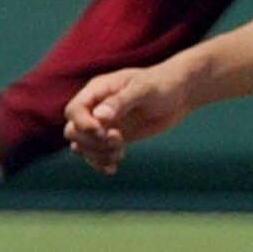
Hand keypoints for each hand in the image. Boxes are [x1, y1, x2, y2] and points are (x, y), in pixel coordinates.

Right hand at [64, 64, 191, 173]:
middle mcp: (95, 108)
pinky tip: (113, 168)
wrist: (179, 94)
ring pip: (81, 146)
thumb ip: (121, 101)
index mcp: (98, 90)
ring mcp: (103, 124)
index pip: (74, 110)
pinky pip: (95, 154)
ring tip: (119, 152)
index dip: (83, 124)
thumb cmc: (162, 83)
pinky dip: (100, 163)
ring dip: (97, 154)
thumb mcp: (143, 88)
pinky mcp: (112, 138)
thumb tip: (100, 117)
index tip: (104, 131)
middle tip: (117, 139)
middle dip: (92, 141)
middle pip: (73, 131)